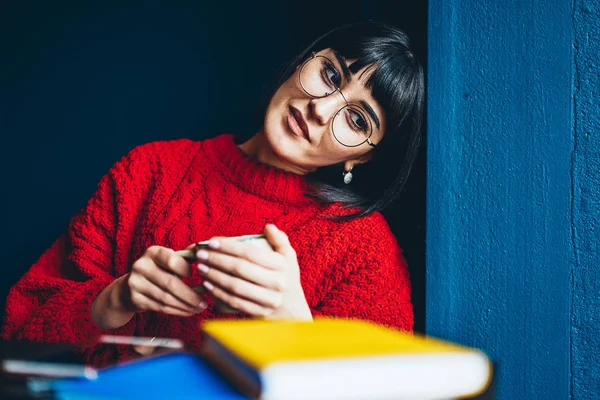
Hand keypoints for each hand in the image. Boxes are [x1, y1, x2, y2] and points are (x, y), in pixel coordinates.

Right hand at [120, 245, 207, 315]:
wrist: (129, 288)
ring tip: (200, 308)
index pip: (172, 260)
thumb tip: (203, 249)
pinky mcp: (136, 299)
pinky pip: (161, 307)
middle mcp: (141, 266)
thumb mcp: (168, 259)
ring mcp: (136, 283)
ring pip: (166, 298)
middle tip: (205, 302)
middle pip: (170, 283)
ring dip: (186, 306)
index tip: (200, 276)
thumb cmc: (157, 270)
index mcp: (153, 252)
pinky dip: (178, 311)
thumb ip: (185, 255)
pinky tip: (189, 311)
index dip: (187, 269)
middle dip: (191, 295)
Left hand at [196, 224, 311, 319]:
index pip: (250, 253)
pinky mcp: (259, 313)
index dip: (229, 247)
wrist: (292, 309)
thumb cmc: (286, 277)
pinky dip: (218, 293)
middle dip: (217, 260)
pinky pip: (234, 302)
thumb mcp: (289, 256)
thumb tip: (268, 227)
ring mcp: (268, 300)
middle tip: (201, 254)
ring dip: (214, 276)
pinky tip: (207, 284)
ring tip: (201, 267)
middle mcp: (277, 283)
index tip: (212, 242)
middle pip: (240, 269)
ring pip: (235, 286)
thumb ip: (279, 239)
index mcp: (282, 265)